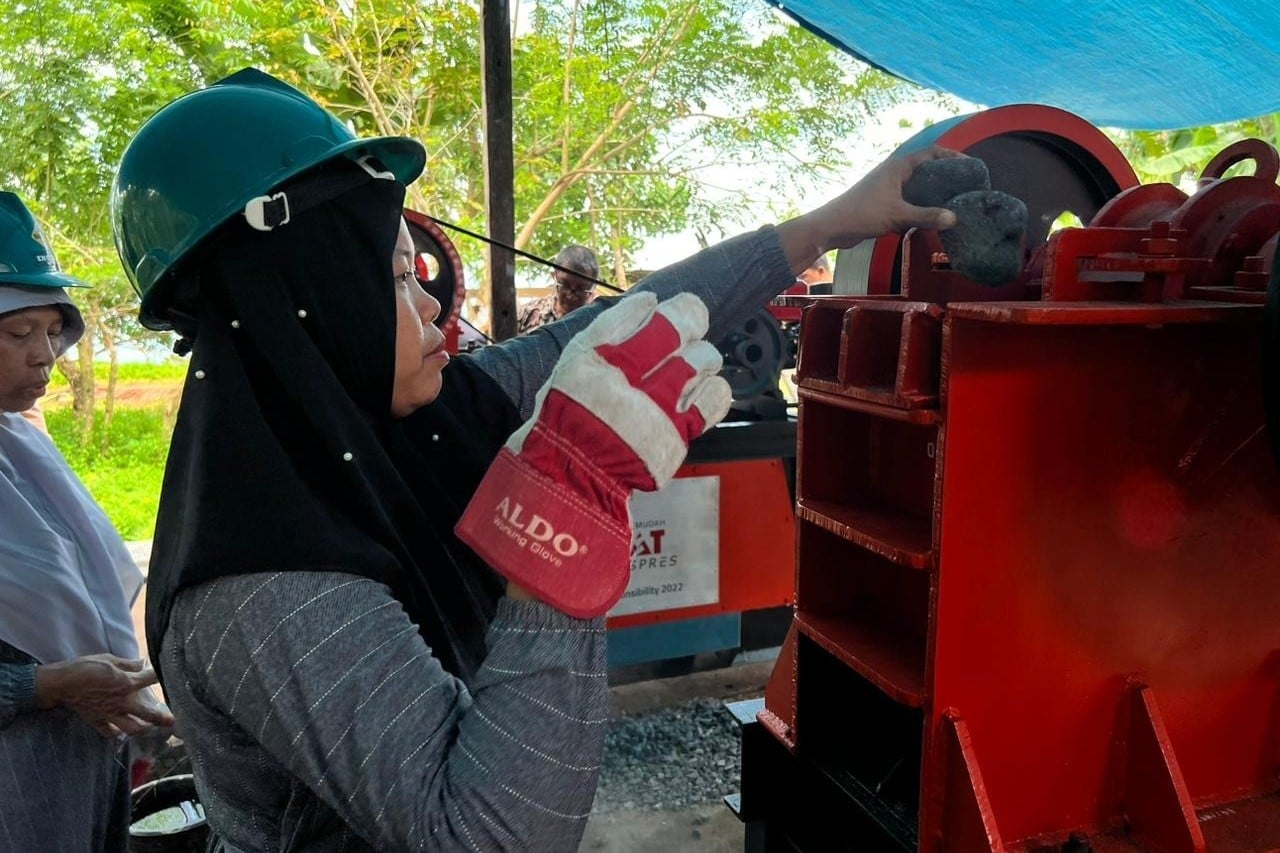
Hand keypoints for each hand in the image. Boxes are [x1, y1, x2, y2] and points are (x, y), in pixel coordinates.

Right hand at [35, 654, 175, 737]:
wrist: (61, 683)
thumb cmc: (85, 667)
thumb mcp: (109, 659)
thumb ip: (128, 664)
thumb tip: (142, 664)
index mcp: (127, 683)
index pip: (151, 679)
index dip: (162, 675)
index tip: (172, 675)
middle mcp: (122, 702)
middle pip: (148, 714)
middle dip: (163, 718)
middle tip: (173, 721)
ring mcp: (110, 714)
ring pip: (132, 728)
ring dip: (142, 728)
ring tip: (149, 726)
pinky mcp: (97, 721)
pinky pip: (110, 732)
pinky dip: (117, 732)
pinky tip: (121, 729)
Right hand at [457, 293, 731, 616]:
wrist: (572, 479)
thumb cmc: (570, 417)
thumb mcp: (573, 364)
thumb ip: (609, 331)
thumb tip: (650, 303)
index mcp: (594, 363)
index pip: (643, 317)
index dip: (665, 307)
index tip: (666, 308)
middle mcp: (625, 386)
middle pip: (681, 330)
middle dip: (690, 324)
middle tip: (684, 333)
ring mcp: (654, 414)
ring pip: (703, 361)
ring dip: (702, 358)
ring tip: (689, 369)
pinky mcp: (675, 439)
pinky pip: (714, 400)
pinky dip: (714, 390)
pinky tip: (701, 393)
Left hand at [776, 145, 965, 270]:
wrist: (833, 227)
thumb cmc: (863, 214)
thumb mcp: (898, 215)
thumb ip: (926, 216)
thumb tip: (954, 218)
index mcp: (898, 167)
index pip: (930, 153)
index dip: (950, 156)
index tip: (969, 164)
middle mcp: (894, 174)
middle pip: (925, 169)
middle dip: (945, 176)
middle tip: (966, 186)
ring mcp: (888, 188)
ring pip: (917, 187)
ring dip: (933, 193)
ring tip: (954, 201)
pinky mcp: (884, 203)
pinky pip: (909, 201)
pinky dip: (921, 206)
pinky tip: (932, 217)